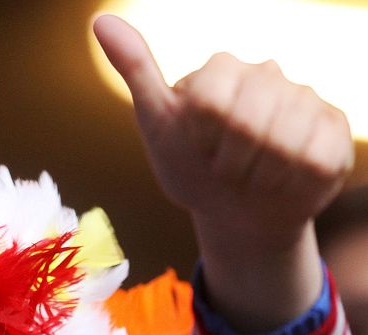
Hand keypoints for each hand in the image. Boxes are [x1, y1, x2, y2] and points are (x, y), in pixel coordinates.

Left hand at [93, 14, 353, 330]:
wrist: (232, 213)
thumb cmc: (191, 167)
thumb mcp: (157, 124)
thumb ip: (136, 71)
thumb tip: (101, 21)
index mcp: (222, 69)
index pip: (212, 103)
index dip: (202, 140)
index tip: (198, 148)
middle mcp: (268, 75)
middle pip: (249, 123)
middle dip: (228, 163)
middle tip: (224, 168)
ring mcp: (305, 100)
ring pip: (285, 144)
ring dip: (258, 177)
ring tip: (251, 175)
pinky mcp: (334, 130)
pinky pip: (316, 160)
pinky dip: (290, 184)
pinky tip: (281, 180)